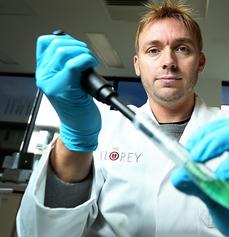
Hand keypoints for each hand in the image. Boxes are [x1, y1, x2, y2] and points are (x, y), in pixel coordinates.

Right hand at [36, 34, 100, 150]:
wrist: (80, 129)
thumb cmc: (78, 107)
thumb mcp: (69, 82)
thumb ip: (67, 66)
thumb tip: (77, 48)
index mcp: (44, 72)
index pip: (46, 42)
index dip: (65, 39)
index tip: (77, 47)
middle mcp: (44, 76)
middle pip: (57, 44)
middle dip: (78, 46)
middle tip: (88, 56)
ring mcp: (52, 82)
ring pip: (64, 51)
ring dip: (83, 52)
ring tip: (90, 62)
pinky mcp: (64, 88)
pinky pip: (74, 64)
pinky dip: (87, 60)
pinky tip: (92, 65)